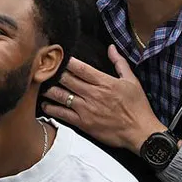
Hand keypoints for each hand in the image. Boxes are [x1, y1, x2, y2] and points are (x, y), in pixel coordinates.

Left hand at [43, 44, 166, 153]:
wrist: (142, 133)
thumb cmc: (138, 107)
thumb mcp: (132, 81)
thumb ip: (120, 63)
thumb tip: (111, 47)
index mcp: (104, 82)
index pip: (80, 67)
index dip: (65, 60)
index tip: (56, 55)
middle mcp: (93, 94)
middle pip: (66, 79)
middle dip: (53, 72)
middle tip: (41, 67)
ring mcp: (86, 109)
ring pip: (60, 95)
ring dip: (48, 89)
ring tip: (39, 84)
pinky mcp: (83, 123)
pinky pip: (62, 114)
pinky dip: (51, 108)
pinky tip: (44, 104)